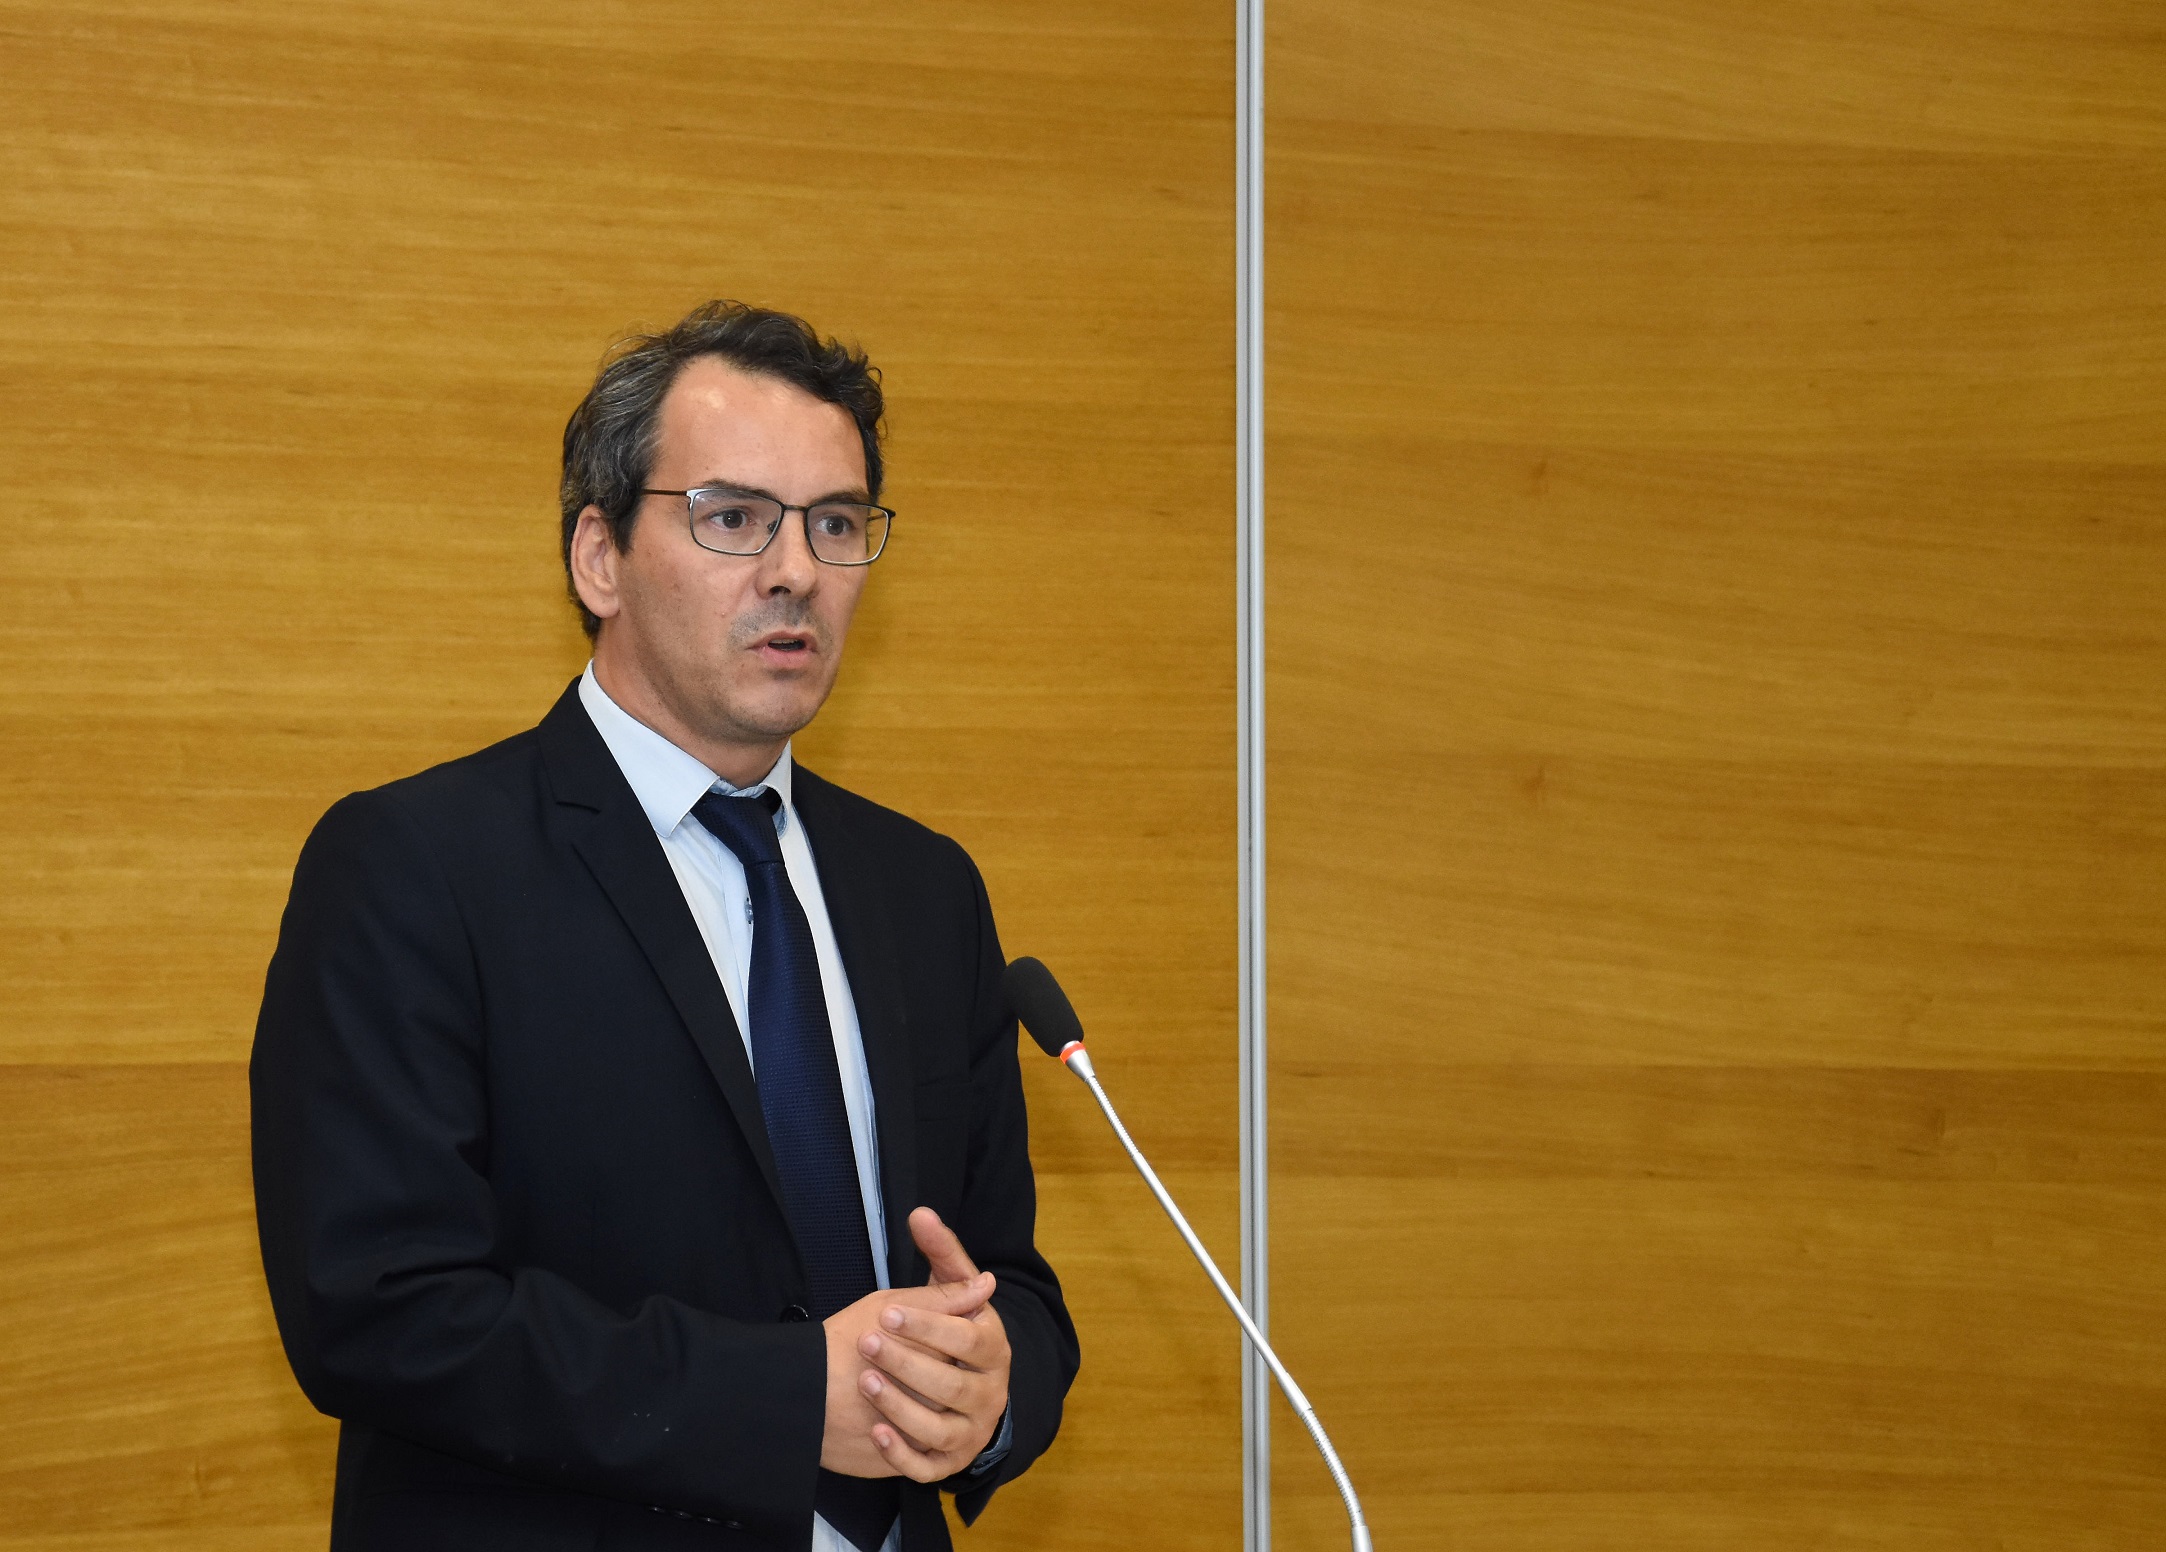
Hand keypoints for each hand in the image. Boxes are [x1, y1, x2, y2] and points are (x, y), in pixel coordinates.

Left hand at [820, 1263, 993, 1477]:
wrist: (965, 1387)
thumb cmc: (953, 1330)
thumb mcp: (951, 1289)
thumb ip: (939, 1253)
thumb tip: (921, 1213)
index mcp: (994, 1347)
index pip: (968, 1338)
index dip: (928, 1325)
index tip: (887, 1311)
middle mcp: (992, 1392)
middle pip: (952, 1385)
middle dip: (906, 1362)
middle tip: (867, 1343)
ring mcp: (973, 1431)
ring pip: (938, 1428)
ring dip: (901, 1407)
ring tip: (867, 1382)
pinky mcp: (951, 1462)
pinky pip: (928, 1467)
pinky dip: (902, 1454)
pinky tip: (875, 1431)